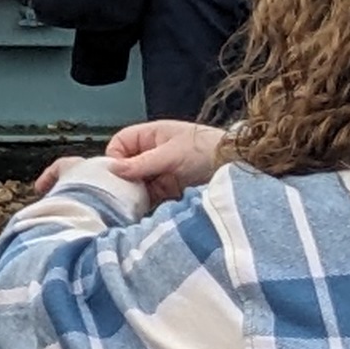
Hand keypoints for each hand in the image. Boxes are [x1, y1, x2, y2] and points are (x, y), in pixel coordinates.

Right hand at [101, 120, 229, 195]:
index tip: (115, 175)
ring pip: (136, 184)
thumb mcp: (170, 154)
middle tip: (120, 196)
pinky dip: (144, 205)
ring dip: (133, 195)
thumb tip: (111, 169)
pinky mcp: (170, 192)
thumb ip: (141, 163)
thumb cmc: (206, 151)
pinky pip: (149, 198)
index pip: (120, 144)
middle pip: (126, 167)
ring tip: (130, 207)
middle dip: (122, 180)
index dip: (114, 158)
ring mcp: (161, 173)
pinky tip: (141, 212)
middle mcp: (153, 153)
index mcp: (151, 136)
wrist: (238, 167)